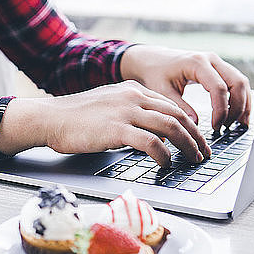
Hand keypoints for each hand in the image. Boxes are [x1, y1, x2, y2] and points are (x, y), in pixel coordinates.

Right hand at [0, 81, 210, 166]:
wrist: (50, 118)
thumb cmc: (75, 117)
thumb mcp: (108, 106)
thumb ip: (130, 114)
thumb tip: (151, 134)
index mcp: (133, 90)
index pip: (171, 106)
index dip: (189, 125)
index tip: (197, 140)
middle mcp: (133, 97)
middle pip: (177, 115)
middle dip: (195, 137)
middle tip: (203, 153)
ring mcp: (125, 111)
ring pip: (170, 127)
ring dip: (187, 146)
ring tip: (193, 160)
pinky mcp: (116, 129)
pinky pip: (150, 142)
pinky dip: (163, 154)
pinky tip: (166, 163)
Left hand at [120, 45, 250, 130]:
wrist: (152, 60)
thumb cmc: (155, 73)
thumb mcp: (163, 92)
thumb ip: (180, 107)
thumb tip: (196, 126)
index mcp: (197, 63)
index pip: (219, 88)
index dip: (220, 111)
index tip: (215, 127)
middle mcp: (211, 59)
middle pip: (237, 83)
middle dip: (237, 108)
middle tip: (226, 127)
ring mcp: (217, 62)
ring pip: (241, 82)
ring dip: (242, 104)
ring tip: (237, 125)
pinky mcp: (218, 68)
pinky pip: (236, 82)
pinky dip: (240, 99)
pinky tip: (237, 116)